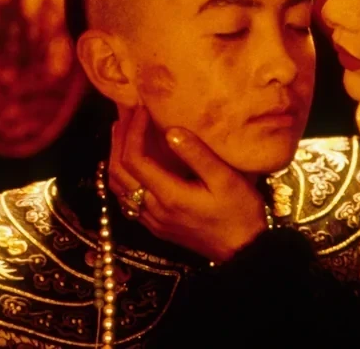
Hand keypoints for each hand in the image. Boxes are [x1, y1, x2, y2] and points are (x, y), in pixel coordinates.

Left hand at [107, 107, 268, 261]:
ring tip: (123, 132)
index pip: (134, 159)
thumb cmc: (239, 212)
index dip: (132, 131)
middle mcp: (153, 209)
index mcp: (169, 195)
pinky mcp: (157, 225)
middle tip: (125, 113)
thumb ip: (197, 154)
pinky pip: (127, 198)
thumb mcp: (225, 179)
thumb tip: (171, 130)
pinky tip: (132, 162)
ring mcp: (153, 220)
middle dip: (118, 140)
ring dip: (116, 157)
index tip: (141, 109)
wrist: (243, 251)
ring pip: (118, 187)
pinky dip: (123, 174)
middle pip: (118, 172)